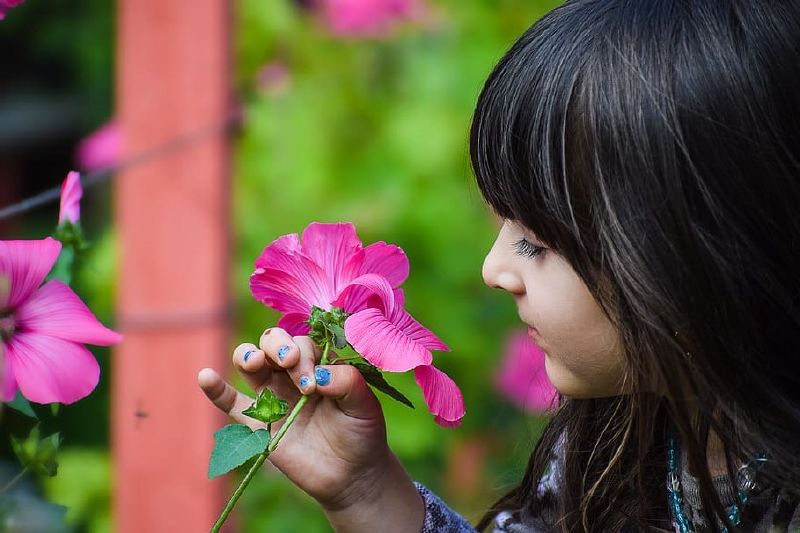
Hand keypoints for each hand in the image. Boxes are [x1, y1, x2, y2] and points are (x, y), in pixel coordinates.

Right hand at [198, 328, 423, 531]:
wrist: (351, 474)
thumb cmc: (361, 433)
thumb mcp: (364, 405)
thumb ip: (347, 382)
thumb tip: (319, 376)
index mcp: (318, 363)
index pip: (303, 342)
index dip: (305, 354)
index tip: (314, 383)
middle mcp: (293, 373)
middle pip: (273, 342)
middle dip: (278, 345)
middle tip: (291, 363)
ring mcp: (273, 395)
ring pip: (250, 362)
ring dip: (249, 355)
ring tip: (255, 363)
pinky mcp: (257, 423)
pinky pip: (231, 402)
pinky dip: (215, 389)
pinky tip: (206, 376)